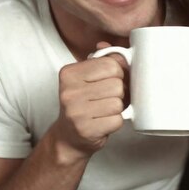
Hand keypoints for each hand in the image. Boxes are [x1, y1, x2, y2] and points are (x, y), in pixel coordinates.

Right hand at [52, 42, 128, 162]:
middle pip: (117, 84)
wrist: (68, 137)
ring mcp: (76, 112)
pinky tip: (104, 122)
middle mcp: (69, 92)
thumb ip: (103, 60)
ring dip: (118, 108)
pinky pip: (117, 120)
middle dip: (119, 92)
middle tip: (108, 98)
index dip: (118, 73)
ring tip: (105, 110)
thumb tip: (120, 52)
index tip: (110, 81)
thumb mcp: (87, 77)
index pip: (111, 64)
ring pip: (118, 102)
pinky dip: (116, 122)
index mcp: (69, 73)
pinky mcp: (86, 130)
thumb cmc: (83, 103)